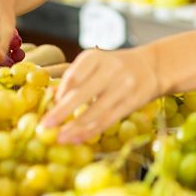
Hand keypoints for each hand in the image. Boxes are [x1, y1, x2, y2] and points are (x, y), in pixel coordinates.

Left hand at [41, 47, 161, 143]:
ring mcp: (124, 86)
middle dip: (61, 113)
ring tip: (60, 139)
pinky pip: (108, 120)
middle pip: (82, 94)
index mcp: (96, 57)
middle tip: (44, 127)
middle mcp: (111, 69)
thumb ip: (75, 78)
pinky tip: (78, 139)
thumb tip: (51, 99)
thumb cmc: (115, 67)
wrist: (152, 67)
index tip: (50, 106)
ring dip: (75, 128)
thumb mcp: (95, 64)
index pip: (74, 76)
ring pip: (96, 112)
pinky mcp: (132, 102)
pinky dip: (91, 131)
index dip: (61, 93)